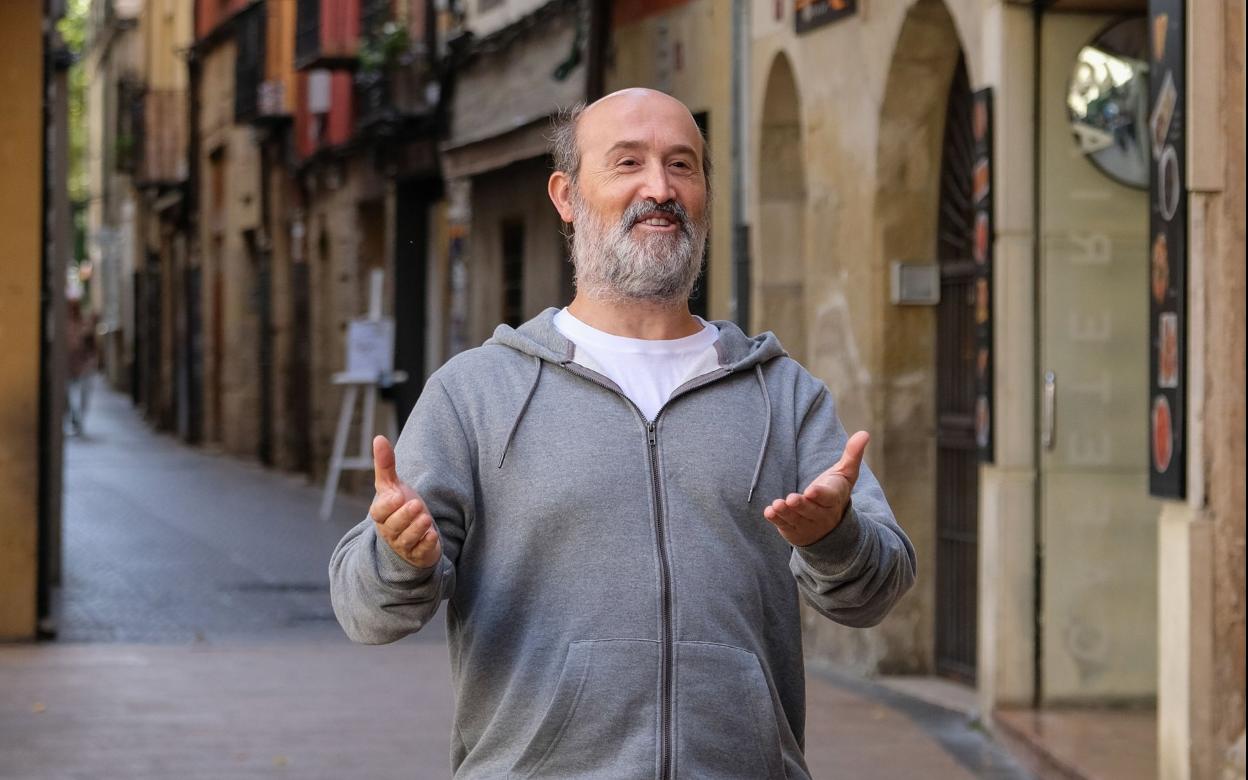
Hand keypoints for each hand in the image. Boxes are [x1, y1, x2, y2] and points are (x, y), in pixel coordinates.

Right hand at [369, 435, 441, 568]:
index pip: (379, 512)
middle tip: (417, 505)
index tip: (398, 496)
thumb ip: (385, 464)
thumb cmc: (399, 506)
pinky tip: (433, 536)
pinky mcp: (418, 554)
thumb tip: (379, 438)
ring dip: (417, 530)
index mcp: (381, 514)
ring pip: (407, 540)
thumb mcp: (392, 485)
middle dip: (405, 517)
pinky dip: (426, 545)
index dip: (387, 506)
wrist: (413, 532)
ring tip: (426, 519)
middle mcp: (390, 531)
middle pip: (394, 527)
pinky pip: (420, 552)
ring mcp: (403, 544)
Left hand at [763, 431, 869, 546]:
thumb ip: (852, 455)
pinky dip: (777, 520)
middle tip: (791, 499)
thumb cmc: (835, 492)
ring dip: (786, 512)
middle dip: (801, 505)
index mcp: (834, 499)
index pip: (828, 497)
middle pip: (811, 510)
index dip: (820, 494)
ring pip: (796, 519)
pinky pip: (784, 525)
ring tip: (777, 504)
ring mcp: (807, 524)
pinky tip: (769, 512)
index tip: (812, 490)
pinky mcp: (794, 530)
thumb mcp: (846, 474)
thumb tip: (865, 433)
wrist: (831, 526)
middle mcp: (822, 514)